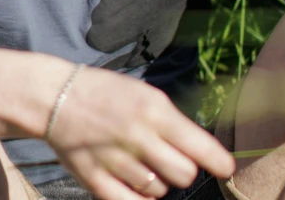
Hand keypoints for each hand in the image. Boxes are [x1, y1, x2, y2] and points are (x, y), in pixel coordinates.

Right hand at [47, 66, 234, 199]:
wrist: (57, 96)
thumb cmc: (107, 94)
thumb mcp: (144, 95)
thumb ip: (172, 123)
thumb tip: (202, 153)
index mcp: (153, 110)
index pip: (199, 146)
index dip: (218, 162)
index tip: (227, 169)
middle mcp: (137, 136)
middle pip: (184, 175)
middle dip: (182, 169)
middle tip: (168, 158)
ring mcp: (116, 160)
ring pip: (159, 191)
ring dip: (156, 181)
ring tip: (139, 160)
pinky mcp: (96, 179)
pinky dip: (138, 198)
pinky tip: (132, 181)